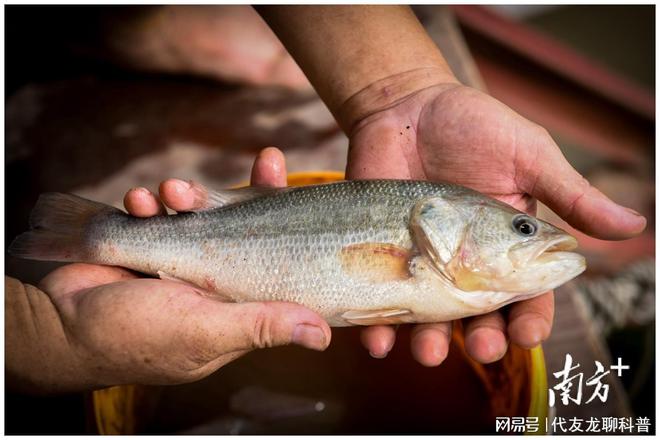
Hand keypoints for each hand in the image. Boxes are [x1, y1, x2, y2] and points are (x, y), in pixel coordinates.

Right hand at [39, 148, 328, 388]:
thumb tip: (323, 336)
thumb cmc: (136, 338)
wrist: (60, 327)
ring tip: (167, 194)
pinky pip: (156, 214)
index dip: (299, 231)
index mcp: (235, 304)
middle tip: (270, 159)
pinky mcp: (144, 245)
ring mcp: (177, 261)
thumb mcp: (206, 332)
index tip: (317, 194)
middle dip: (259, 193)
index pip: (278, 262)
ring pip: (200, 215)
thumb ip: (261, 326)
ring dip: (188, 196)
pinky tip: (137, 201)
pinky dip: (146, 204)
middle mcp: (212, 280)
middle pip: (247, 229)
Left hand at [346, 83, 645, 365]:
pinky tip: (375, 340)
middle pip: (478, 314)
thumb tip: (636, 226)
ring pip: (428, 315)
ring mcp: (420, 261)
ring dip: (431, 341)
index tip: (528, 334)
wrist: (404, 107)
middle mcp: (464, 261)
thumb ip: (571, 195)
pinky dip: (377, 324)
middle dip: (483, 337)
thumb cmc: (473, 126)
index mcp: (506, 244)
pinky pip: (379, 296)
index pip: (525, 293)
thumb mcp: (528, 155)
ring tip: (429, 353)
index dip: (530, 317)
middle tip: (482, 347)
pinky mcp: (380, 254)